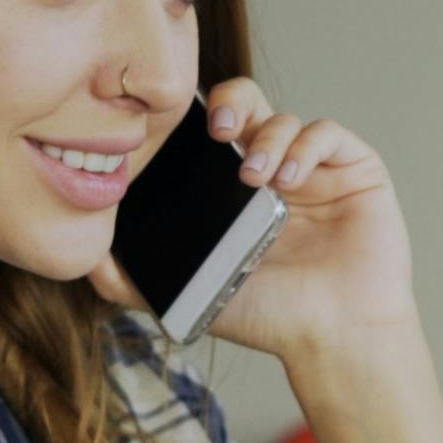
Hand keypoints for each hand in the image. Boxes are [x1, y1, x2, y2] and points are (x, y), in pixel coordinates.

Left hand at [86, 78, 414, 366]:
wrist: (333, 338)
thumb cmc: (270, 317)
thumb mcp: (190, 294)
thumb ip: (134, 281)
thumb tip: (85, 262)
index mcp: (235, 187)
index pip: (211, 131)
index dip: (194, 121)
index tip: (175, 135)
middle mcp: (276, 168)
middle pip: (248, 104)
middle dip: (228, 105)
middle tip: (215, 132)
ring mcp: (317, 168)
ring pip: (285, 118)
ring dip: (266, 139)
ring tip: (255, 178)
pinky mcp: (357, 170)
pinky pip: (328, 132)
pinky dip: (305, 146)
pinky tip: (289, 181)